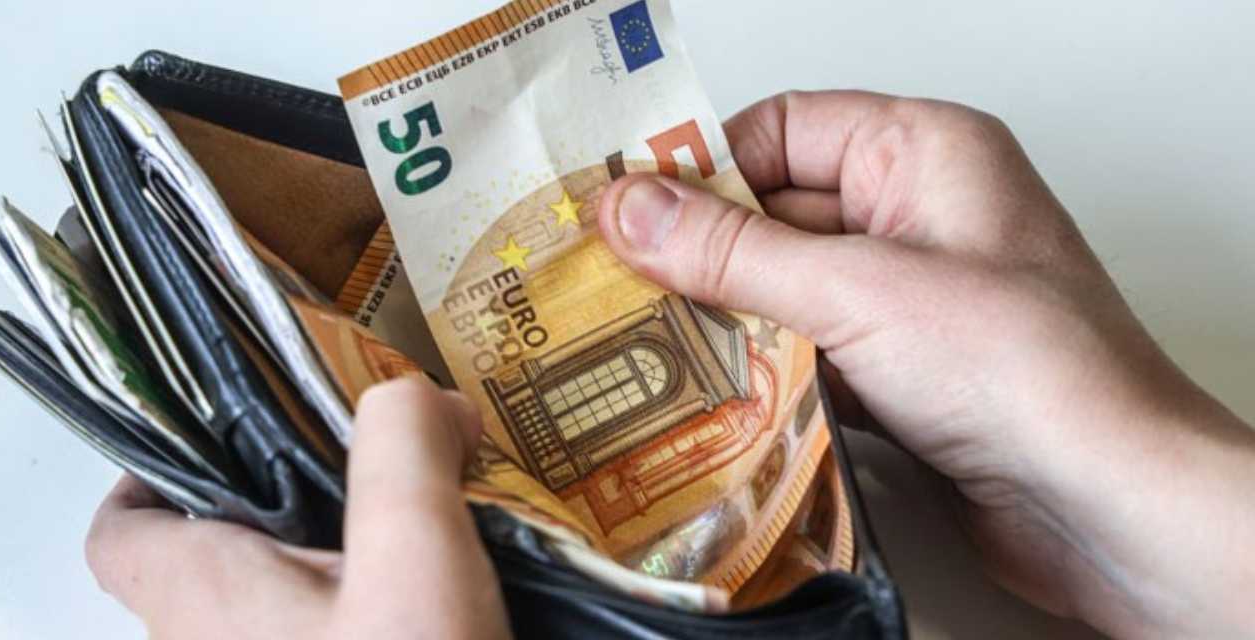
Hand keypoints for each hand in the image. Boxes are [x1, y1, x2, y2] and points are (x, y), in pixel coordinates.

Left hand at [85, 378, 510, 638]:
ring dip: (356, 558)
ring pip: (291, 606)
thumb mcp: (414, 554)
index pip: (124, 530)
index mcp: (203, 599)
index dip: (161, 470)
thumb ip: (401, 448)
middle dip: (304, 500)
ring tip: (440, 518)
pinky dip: (384, 610)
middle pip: (225, 556)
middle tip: (386, 459)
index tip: (244, 430)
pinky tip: (458, 595)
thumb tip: (423, 399)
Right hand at [598, 91, 1254, 638]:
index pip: (783, 128)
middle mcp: (920, 214)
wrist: (1108, 502)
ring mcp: (914, 295)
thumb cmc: (1028, 372)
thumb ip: (734, 252)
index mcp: (925, 152)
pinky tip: (713, 395)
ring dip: (729, 320)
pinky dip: (765, 372)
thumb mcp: (855, 291)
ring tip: (651, 345)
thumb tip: (635, 209)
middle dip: (703, 254)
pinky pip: (812, 350)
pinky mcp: (906, 368)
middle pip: (776, 211)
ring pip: (788, 289)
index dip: (703, 164)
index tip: (626, 208)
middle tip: (620, 288)